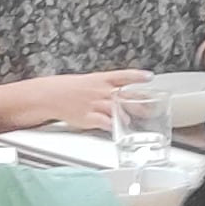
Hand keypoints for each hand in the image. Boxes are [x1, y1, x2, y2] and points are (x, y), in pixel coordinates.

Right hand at [30, 69, 146, 128]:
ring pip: (115, 109)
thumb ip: (108, 88)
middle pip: (125, 96)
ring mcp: (95, 104)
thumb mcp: (90, 83)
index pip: (123, 76)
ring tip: (133, 121)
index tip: (150, 77)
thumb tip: (125, 93)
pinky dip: (112, 126)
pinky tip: (118, 130)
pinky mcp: (88, 117)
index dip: (137, 76)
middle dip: (140, 103)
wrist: (51, 95)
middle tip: (153, 107)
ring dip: (126, 116)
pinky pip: (103, 122)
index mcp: (101, 80)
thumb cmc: (71, 89)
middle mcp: (101, 91)